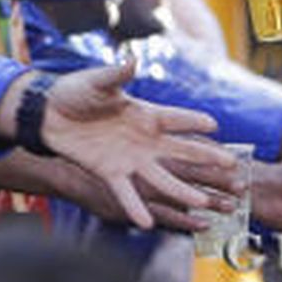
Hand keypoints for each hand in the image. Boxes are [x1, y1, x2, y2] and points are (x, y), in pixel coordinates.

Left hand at [9, 62, 234, 228]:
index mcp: (144, 114)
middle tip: (232, 168)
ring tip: (202, 202)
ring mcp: (129, 159)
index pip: (176, 118)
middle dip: (205, 159)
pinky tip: (147, 221)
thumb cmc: (76, 91)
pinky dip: (135, 206)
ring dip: (181, 190)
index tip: (215, 126)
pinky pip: (126, 193)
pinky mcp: (110, 173)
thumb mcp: (97, 81)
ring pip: (161, 177)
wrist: (49, 114)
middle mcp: (143, 139)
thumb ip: (116, 75)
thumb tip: (131, 59)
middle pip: (180, 151)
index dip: (194, 121)